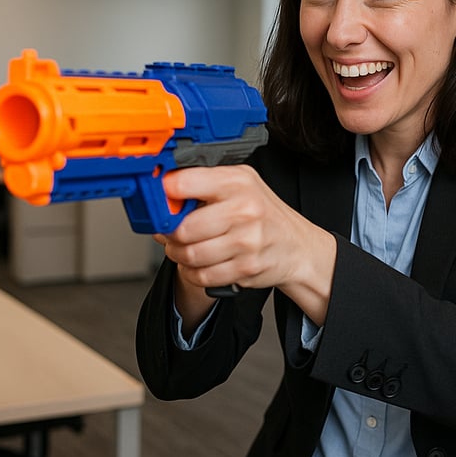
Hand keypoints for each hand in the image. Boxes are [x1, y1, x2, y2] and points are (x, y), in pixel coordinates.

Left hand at [154, 165, 335, 326]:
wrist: (297, 246)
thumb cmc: (263, 213)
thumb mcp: (239, 184)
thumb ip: (203, 184)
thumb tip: (160, 195)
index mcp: (237, 181)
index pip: (183, 183)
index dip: (163, 195)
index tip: (158, 201)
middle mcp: (245, 209)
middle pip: (183, 228)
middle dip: (169, 234)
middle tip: (170, 232)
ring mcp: (247, 240)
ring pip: (190, 255)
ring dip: (179, 255)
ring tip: (184, 248)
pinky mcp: (247, 267)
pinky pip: (202, 276)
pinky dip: (194, 272)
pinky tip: (200, 263)